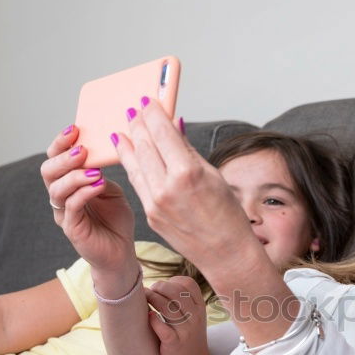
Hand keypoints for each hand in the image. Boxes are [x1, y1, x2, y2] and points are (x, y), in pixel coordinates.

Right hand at [40, 126, 135, 272]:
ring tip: (95, 171)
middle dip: (64, 157)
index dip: (60, 143)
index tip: (74, 129)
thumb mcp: (112, 190)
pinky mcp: (71, 228)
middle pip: (48, 171)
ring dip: (76, 175)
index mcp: (68, 184)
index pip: (55, 158)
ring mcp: (63, 213)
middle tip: (83, 150)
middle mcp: (60, 197)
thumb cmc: (116, 221)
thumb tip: (101, 152)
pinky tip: (99, 184)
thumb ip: (101, 173)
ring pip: (57, 188)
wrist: (121, 252)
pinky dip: (84, 192)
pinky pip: (71, 205)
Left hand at [113, 102, 262, 275]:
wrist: (225, 254)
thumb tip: (175, 128)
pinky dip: (130, 163)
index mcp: (188, 172)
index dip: (153, 113)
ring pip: (135, 162)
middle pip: (145, 144)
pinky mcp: (150, 214)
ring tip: (126, 126)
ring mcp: (155, 202)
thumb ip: (189, 151)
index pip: (163, 132)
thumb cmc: (229, 216)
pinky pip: (137, 182)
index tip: (148, 101)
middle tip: (135, 109)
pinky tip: (127, 152)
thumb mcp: (215, 176)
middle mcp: (167, 186)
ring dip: (130, 141)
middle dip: (139, 123)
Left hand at [145, 276, 216, 354]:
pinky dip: (153, 320)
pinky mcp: (175, 343)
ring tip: (143, 299)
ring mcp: (186, 331)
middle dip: (159, 287)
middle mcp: (195, 317)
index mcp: (199, 307)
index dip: (172, 281)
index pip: (188, 284)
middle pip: (176, 293)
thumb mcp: (193, 315)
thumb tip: (158, 284)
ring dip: (152, 299)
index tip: (161, 287)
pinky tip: (149, 317)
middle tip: (148, 292)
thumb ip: (182, 300)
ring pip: (168, 307)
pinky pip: (163, 329)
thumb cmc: (187, 334)